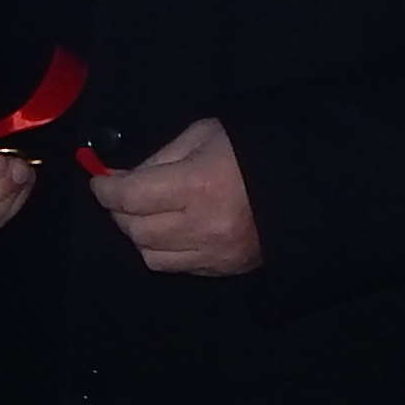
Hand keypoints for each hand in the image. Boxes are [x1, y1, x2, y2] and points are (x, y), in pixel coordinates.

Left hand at [90, 116, 260, 276]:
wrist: (304, 185)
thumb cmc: (251, 150)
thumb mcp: (203, 135)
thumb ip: (160, 157)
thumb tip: (124, 178)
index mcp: (197, 185)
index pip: (131, 197)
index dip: (106, 190)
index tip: (100, 182)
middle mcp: (202, 226)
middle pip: (136, 229)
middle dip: (120, 211)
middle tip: (123, 195)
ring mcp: (214, 253)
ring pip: (150, 255)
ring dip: (140, 234)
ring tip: (147, 214)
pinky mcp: (224, 269)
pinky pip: (176, 266)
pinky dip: (164, 250)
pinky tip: (172, 231)